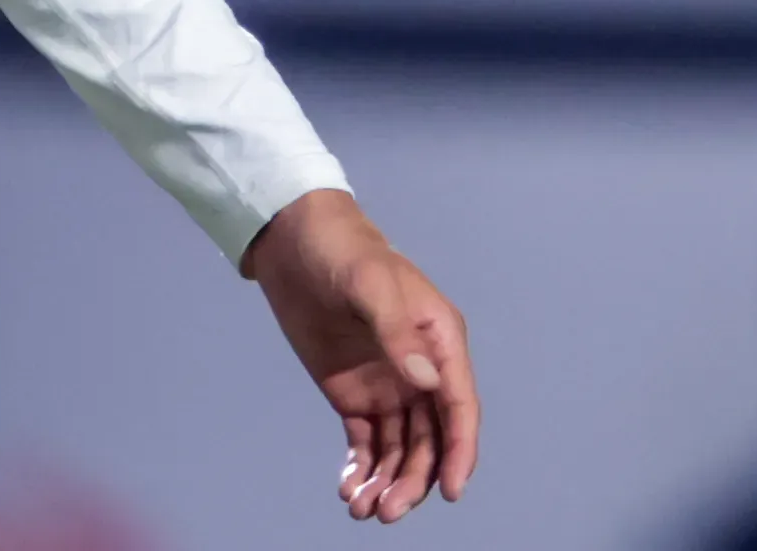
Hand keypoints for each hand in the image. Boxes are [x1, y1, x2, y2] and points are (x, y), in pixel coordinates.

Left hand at [243, 189, 479, 522]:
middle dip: (415, 479)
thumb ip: (398, 333)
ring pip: (401, 449)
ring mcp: (388, 386)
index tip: (450, 492)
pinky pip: (367, 443)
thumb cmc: (344, 252)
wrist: (296, 244)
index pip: (459, 406)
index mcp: (440, 340)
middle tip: (387, 511)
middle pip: (431, 439)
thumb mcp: (370, 285)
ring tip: (363, 509)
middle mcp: (421, 370)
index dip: (460, 452)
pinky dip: (363, 469)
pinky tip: (349, 489)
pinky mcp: (354, 396)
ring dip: (389, 482)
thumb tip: (426, 383)